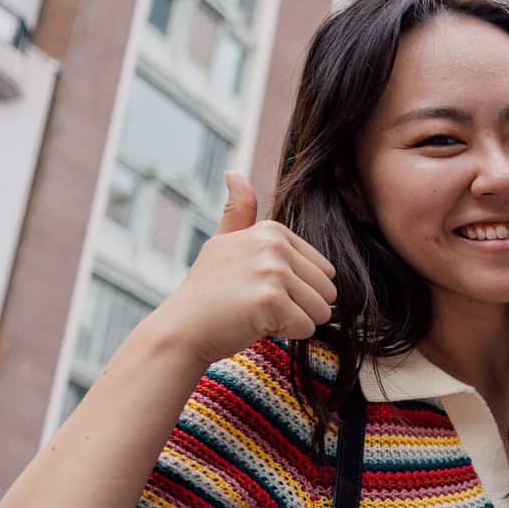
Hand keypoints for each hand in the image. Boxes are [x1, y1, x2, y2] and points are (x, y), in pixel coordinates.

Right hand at [149, 171, 337, 368]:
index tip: (259, 288)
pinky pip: (306, 328)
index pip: (324, 272)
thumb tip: (234, 172)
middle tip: (259, 305)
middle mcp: (273, 245)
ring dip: (295, 322)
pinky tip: (254, 325)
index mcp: (271, 231)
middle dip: (301, 306)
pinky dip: (286, 334)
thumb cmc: (207, 292)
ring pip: (322, 311)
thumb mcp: (222, 243)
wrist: (180, 329)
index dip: (298, 289)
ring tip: (258, 314)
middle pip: (328, 291)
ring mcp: (271, 271)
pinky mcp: (270, 300)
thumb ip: (237, 212)